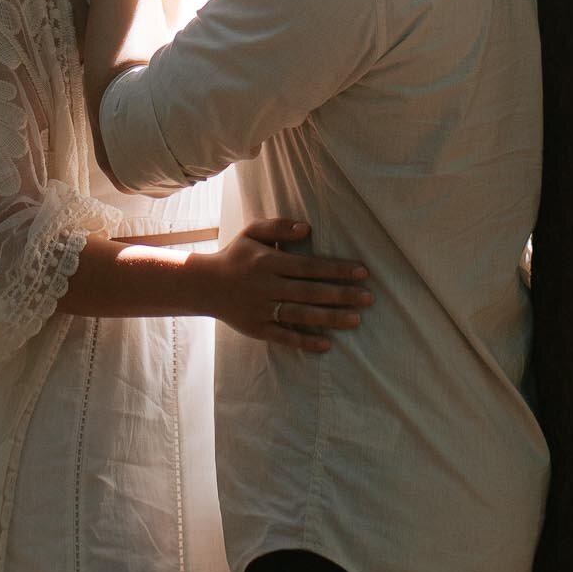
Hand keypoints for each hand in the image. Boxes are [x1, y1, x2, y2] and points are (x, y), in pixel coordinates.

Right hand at [199, 220, 372, 354]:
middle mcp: (267, 286)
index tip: (362, 272)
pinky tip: (326, 344)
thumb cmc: (235, 255)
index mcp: (269, 262)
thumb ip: (279, 227)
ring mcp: (262, 309)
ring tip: (356, 320)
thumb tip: (308, 229)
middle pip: (310, 292)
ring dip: (330, 318)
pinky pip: (284, 336)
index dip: (337, 269)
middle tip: (369, 298)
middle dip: (342, 295)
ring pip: (301, 315)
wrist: (203, 285)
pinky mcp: (257, 328)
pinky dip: (305, 341)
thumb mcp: (252, 232)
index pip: (309, 267)